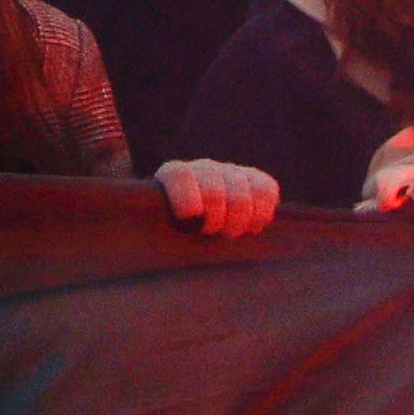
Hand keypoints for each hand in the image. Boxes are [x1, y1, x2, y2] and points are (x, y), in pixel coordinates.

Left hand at [151, 157, 277, 238]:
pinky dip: (263, 211)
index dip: (187, 197)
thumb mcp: (158, 234)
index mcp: (172, 176)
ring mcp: (230, 172)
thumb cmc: (173, 237)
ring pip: (242, 186)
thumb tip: (146, 246)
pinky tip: (253, 227)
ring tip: (231, 234)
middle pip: (214, 184)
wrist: (197, 229)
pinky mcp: (255, 180)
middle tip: (212, 234)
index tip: (191, 219)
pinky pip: (267, 188)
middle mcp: (202, 169)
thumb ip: (154, 233)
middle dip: (216, 216)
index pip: (179, 176)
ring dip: (239, 217)